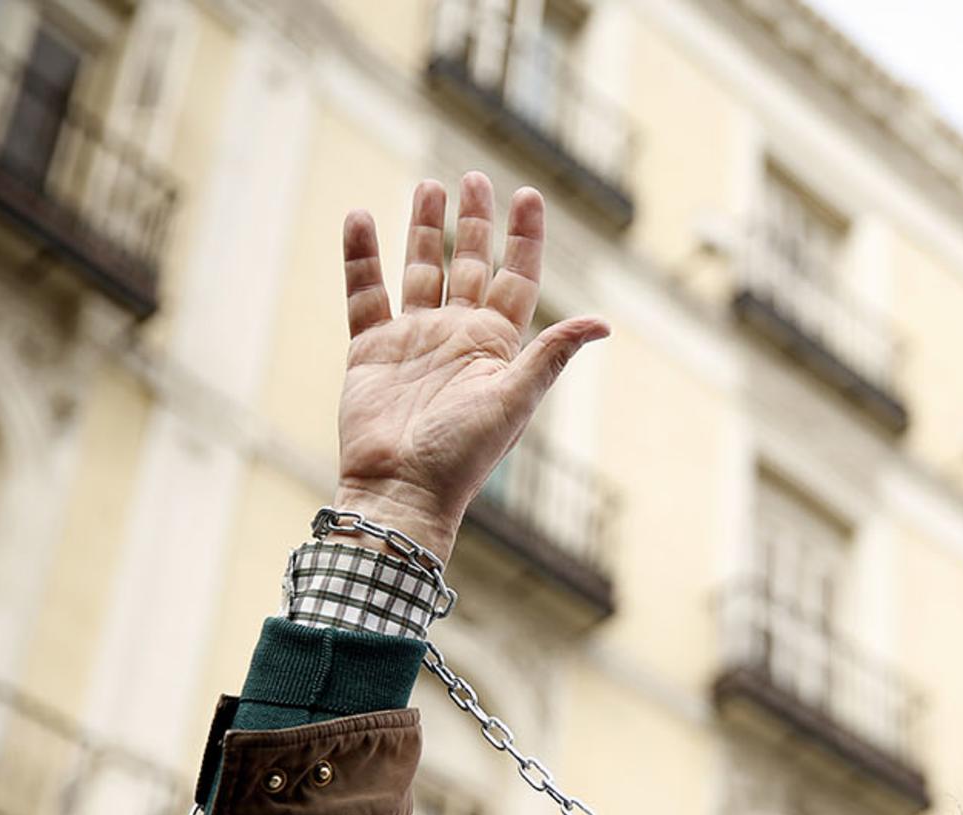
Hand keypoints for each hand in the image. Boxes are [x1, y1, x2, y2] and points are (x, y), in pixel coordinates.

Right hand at [333, 173, 608, 559]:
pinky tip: (360, 218)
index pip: (515, 277)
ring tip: (429, 185)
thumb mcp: (514, 399)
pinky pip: (365, 293)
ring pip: (421, 270)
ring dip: (424, 229)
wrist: (400, 487)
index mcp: (496, 345)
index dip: (524, 237)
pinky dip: (361, 257)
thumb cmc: (462, 454)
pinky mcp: (371, 349)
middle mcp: (457, 336)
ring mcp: (413, 339)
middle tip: (475, 178)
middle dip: (474, 222)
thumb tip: (602, 322)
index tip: (527, 195)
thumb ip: (551, 354)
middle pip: (469, 264)